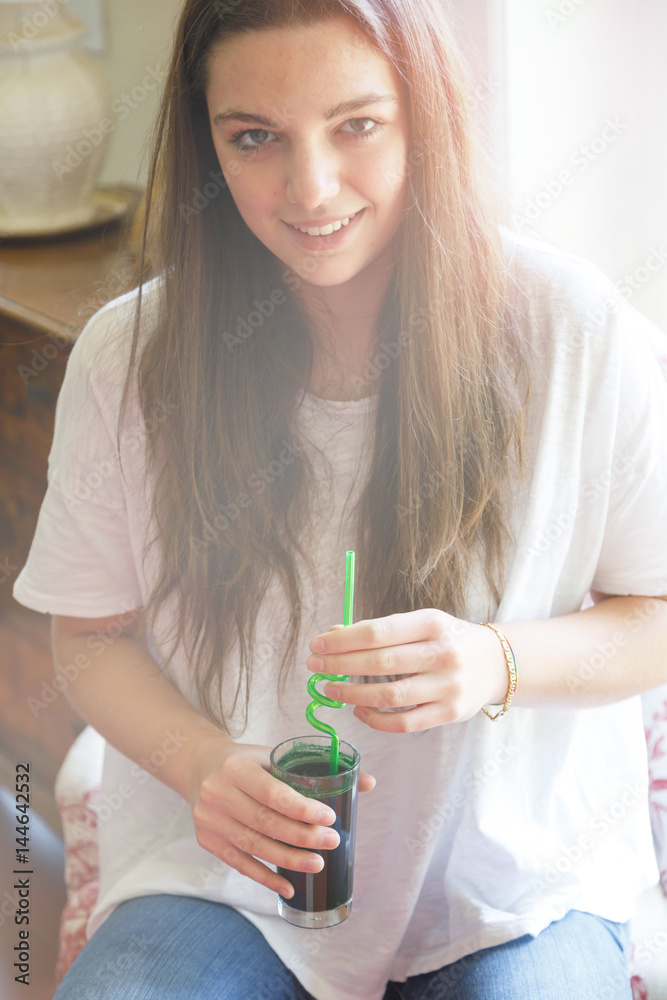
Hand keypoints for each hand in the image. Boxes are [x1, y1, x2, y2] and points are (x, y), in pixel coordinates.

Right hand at [188, 737, 375, 897]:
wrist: (198, 767)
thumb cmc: (246, 762)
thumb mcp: (273, 755)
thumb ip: (315, 768)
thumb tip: (367, 782)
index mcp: (237, 768)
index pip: (272, 792)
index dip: (302, 808)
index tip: (330, 817)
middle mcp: (219, 794)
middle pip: (265, 822)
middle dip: (301, 836)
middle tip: (332, 842)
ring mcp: (211, 820)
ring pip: (254, 846)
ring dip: (288, 860)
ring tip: (317, 864)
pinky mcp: (208, 841)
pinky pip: (240, 863)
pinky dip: (265, 877)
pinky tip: (289, 886)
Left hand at [307, 609, 507, 732]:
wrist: (495, 663)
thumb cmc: (446, 639)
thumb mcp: (420, 624)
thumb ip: (381, 631)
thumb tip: (334, 635)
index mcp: (432, 623)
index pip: (379, 632)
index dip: (343, 640)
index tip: (318, 644)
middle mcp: (443, 654)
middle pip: (380, 663)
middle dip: (340, 665)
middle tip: (315, 666)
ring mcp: (448, 686)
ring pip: (389, 696)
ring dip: (352, 695)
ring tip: (330, 690)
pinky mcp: (450, 713)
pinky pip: (404, 723)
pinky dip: (375, 719)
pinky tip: (359, 711)